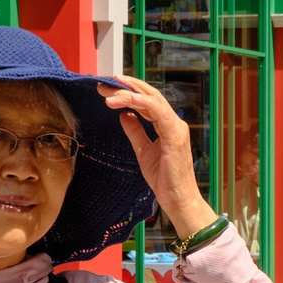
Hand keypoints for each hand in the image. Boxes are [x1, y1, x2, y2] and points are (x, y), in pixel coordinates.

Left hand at [102, 74, 213, 236]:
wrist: (178, 199)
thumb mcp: (143, 151)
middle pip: (149, 95)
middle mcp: (173, 122)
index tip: (108, 89)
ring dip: (129, 93)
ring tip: (109, 91)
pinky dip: (140, 103)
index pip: (147, 101)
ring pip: (152, 100)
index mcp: (167, 125)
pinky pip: (157, 112)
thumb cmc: (164, 179)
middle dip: (126, 87)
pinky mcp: (174, 135)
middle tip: (104, 83)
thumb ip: (135, 132)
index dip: (128, 93)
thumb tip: (124, 115)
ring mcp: (176, 127)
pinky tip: (123, 101)